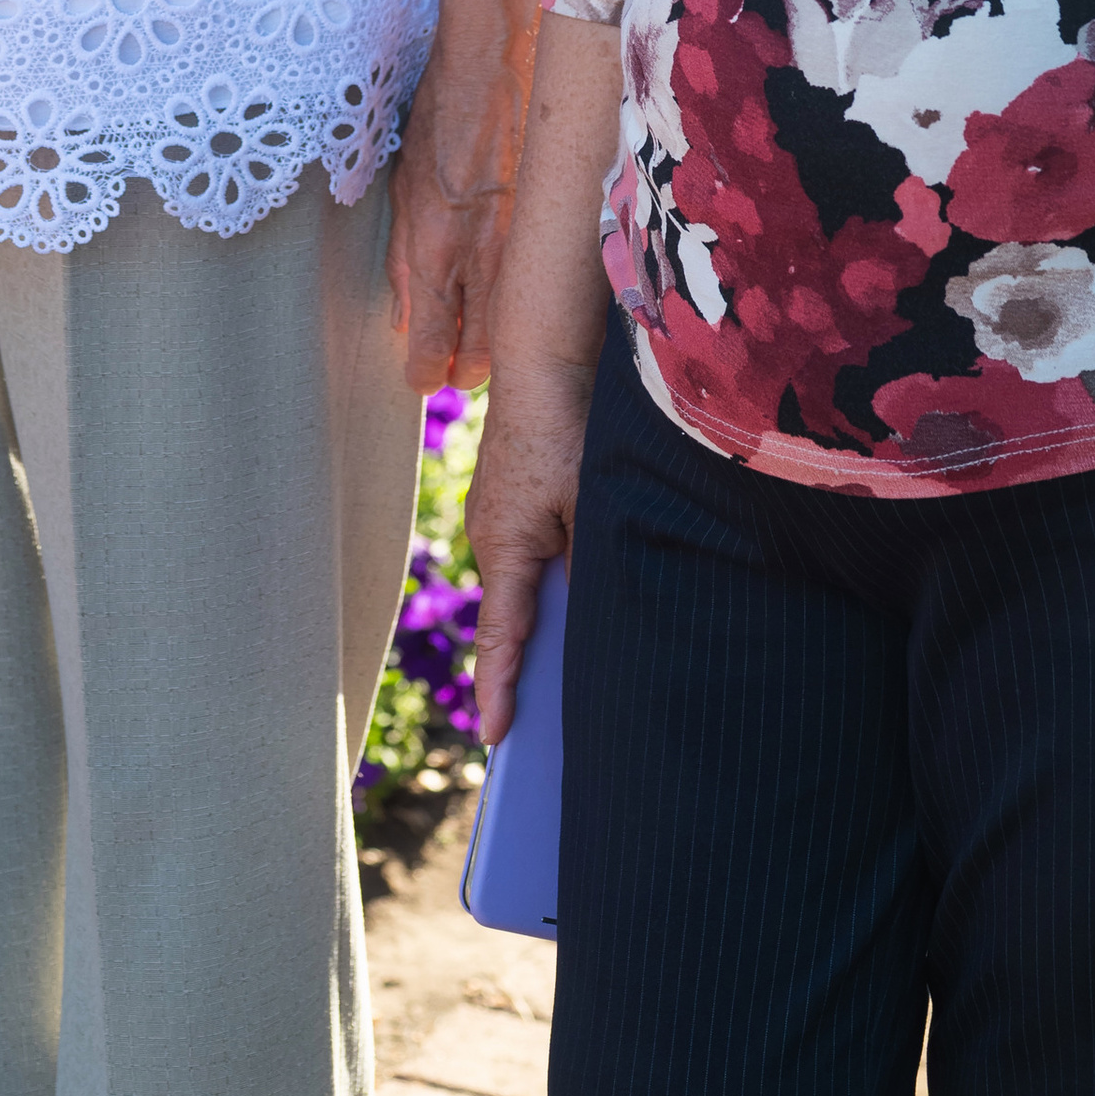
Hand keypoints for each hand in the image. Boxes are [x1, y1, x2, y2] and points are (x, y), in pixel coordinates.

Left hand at [387, 42, 530, 391]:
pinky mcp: (560, 228)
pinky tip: (527, 294)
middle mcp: (484, 260)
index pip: (433, 348)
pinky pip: (546, 289)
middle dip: (469, 370)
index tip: (424, 376)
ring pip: (520, 332)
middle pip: (484, 357)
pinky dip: (534, 301)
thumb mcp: (402, 189)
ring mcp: (528, 246)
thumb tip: (405, 318)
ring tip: (490, 338)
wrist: (496, 63)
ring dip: (503, 342)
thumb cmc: (442, 119)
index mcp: (436, 252)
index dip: (427, 372)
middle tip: (459, 366)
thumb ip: (404, 261)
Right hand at [466, 353, 593, 743]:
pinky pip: (528, 555)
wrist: (544, 356)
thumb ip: (592, 562)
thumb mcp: (589, 503)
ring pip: (522, 585)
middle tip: (537, 728)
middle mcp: (492, 536)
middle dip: (523, 667)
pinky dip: (547, 583)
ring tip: (564, 674)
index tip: (496, 739)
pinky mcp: (513, 496)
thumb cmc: (567, 429)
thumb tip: (602, 616)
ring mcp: (498, 514)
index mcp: (504, 545)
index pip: (501, 635)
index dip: (500, 688)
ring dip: (541, 621)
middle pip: (510, 617)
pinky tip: (577, 594)